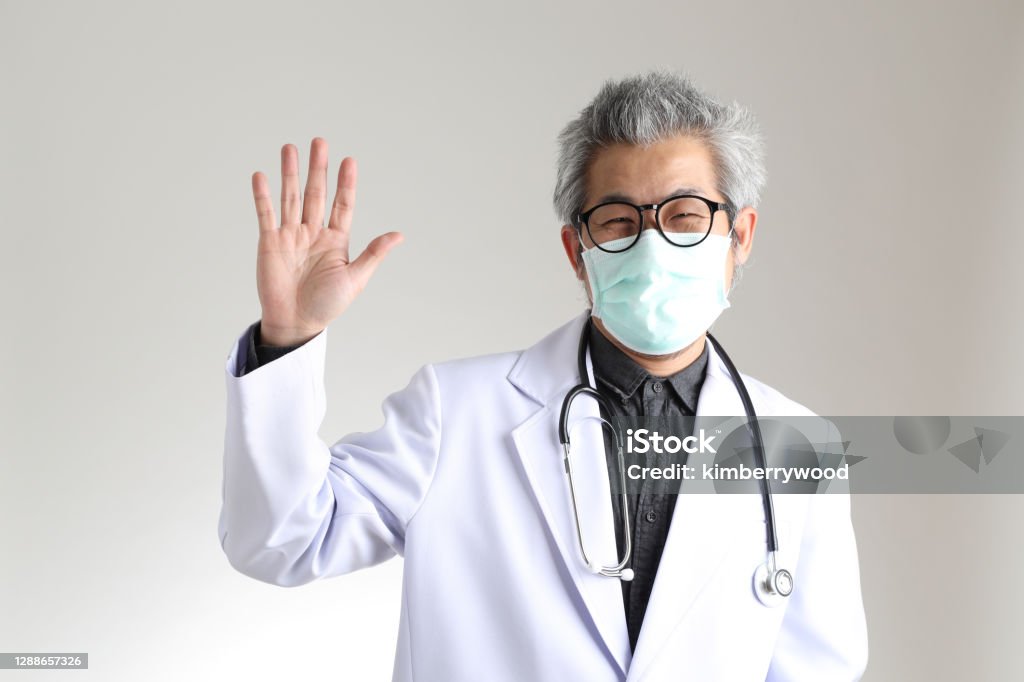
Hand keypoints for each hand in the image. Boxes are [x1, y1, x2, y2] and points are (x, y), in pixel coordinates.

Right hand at [251, 138, 402, 345]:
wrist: (296, 322)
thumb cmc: (327, 305)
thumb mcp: (355, 279)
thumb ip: (373, 254)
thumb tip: (399, 235)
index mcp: (336, 240)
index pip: (342, 204)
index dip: (346, 183)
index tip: (349, 161)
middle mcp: (313, 233)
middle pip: (316, 194)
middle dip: (318, 168)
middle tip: (319, 142)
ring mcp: (291, 235)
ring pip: (291, 197)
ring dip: (290, 173)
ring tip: (290, 148)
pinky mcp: (270, 242)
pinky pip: (265, 214)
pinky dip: (262, 196)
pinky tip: (262, 175)